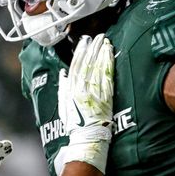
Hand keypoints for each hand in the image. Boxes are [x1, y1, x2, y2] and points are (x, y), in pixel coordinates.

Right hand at [57, 33, 113, 172]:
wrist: (87, 139)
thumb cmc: (75, 125)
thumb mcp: (64, 106)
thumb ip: (63, 89)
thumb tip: (64, 74)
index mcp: (70, 90)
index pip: (75, 66)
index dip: (80, 52)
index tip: (84, 42)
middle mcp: (81, 89)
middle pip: (87, 64)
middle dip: (92, 48)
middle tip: (97, 37)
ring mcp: (94, 92)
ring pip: (97, 68)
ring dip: (101, 53)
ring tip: (105, 41)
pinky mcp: (106, 97)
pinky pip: (107, 77)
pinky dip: (109, 64)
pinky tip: (111, 55)